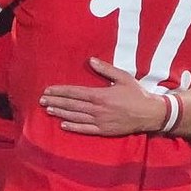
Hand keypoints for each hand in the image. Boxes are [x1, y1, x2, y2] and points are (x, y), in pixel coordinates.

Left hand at [41, 58, 176, 136]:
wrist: (149, 114)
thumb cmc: (137, 94)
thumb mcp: (122, 77)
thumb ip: (105, 69)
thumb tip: (90, 60)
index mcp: (100, 95)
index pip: (74, 92)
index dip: (60, 91)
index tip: (48, 90)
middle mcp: (97, 109)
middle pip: (71, 105)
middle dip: (55, 101)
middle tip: (41, 100)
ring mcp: (100, 121)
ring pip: (75, 117)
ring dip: (60, 113)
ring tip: (48, 109)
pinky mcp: (104, 130)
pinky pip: (85, 129)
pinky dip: (73, 127)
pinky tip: (63, 124)